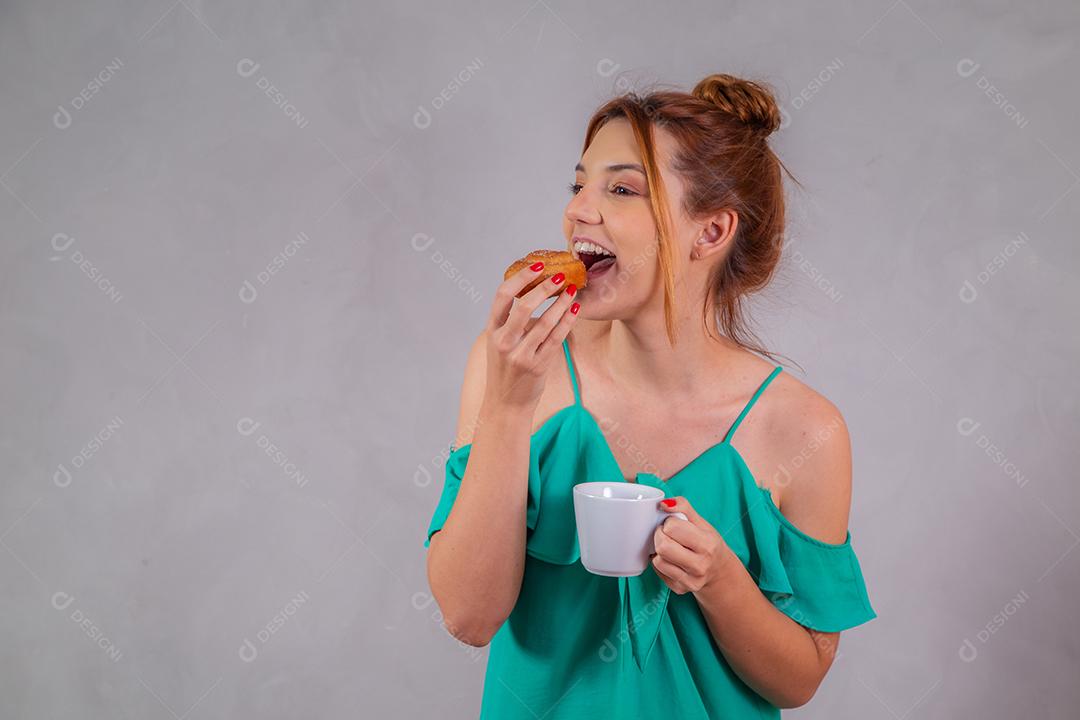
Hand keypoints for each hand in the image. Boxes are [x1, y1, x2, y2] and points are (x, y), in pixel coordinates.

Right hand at [483, 261, 580, 411]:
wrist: (506, 403)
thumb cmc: (506, 369)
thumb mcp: (500, 342)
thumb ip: (512, 321)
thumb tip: (536, 291)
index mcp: (492, 330)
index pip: (503, 296)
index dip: (521, 277)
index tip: (537, 265)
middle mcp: (504, 341)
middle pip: (524, 306)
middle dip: (545, 288)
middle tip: (560, 276)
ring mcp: (520, 355)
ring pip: (545, 322)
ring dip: (561, 303)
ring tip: (573, 291)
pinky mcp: (537, 365)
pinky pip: (556, 338)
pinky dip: (567, 322)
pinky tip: (574, 310)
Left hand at [651, 497, 738, 594]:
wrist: (719, 572)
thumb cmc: (709, 543)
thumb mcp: (702, 523)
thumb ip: (683, 507)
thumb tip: (664, 504)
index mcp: (708, 545)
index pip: (672, 527)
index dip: (669, 522)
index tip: (673, 524)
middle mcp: (700, 565)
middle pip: (663, 546)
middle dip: (660, 535)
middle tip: (666, 534)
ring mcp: (690, 580)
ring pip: (658, 561)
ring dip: (658, 550)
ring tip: (668, 546)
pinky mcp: (680, 589)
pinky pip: (658, 572)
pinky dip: (660, 562)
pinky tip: (669, 558)